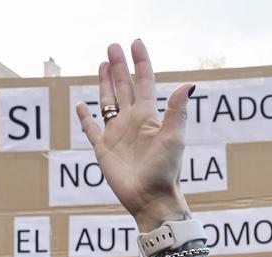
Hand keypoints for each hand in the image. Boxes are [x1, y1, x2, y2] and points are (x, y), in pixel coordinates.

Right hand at [75, 41, 191, 229]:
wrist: (151, 198)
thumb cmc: (166, 170)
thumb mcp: (174, 138)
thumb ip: (178, 111)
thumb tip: (189, 85)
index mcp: (148, 117)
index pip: (143, 82)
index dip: (140, 63)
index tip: (135, 43)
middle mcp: (132, 122)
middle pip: (123, 87)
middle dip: (118, 66)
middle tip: (112, 46)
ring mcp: (117, 134)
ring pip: (108, 102)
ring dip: (105, 84)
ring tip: (102, 64)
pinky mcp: (103, 149)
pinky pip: (92, 129)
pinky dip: (86, 118)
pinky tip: (82, 106)